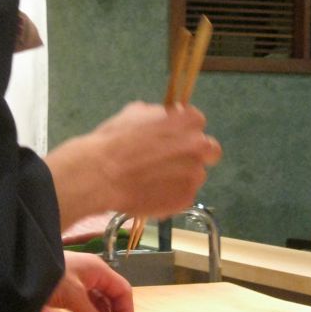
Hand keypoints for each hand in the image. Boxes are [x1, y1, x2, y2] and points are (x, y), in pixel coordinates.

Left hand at [43, 252, 134, 311]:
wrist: (16, 267)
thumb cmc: (50, 274)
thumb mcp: (73, 296)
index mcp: (98, 270)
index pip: (122, 290)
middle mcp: (89, 275)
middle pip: (108, 299)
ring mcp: (76, 283)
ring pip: (94, 305)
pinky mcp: (63, 292)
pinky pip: (80, 308)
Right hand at [47, 101, 221, 226]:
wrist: (101, 174)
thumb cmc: (116, 140)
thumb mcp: (136, 113)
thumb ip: (159, 115)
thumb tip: (165, 117)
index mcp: (189, 120)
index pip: (197, 123)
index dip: (184, 131)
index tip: (172, 138)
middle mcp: (199, 146)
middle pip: (209, 151)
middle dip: (195, 155)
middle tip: (174, 161)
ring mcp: (194, 174)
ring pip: (195, 176)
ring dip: (181, 177)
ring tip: (154, 180)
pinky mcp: (186, 198)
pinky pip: (183, 196)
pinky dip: (170, 196)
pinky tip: (151, 193)